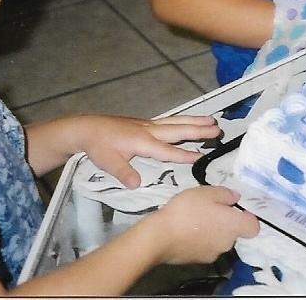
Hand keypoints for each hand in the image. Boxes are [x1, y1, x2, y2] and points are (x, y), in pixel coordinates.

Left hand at [79, 115, 221, 187]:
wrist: (88, 128)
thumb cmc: (99, 146)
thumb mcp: (108, 162)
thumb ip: (124, 172)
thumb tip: (137, 185)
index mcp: (142, 141)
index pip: (167, 150)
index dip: (183, 155)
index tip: (202, 156)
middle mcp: (149, 130)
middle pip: (178, 130)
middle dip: (198, 130)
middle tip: (217, 129)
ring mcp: (148, 124)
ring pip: (176, 122)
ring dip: (194, 121)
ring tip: (212, 120)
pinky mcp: (146, 123)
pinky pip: (170, 121)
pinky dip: (183, 120)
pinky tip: (190, 120)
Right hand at [148, 186, 258, 264]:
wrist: (160, 237)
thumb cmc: (187, 210)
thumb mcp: (206, 192)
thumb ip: (225, 194)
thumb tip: (235, 198)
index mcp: (233, 226)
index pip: (253, 227)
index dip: (248, 217)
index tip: (236, 208)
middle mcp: (228, 243)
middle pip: (234, 232)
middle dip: (225, 221)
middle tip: (209, 208)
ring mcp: (213, 254)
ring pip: (219, 239)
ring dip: (212, 231)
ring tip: (195, 218)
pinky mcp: (198, 260)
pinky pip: (205, 247)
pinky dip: (200, 240)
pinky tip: (186, 230)